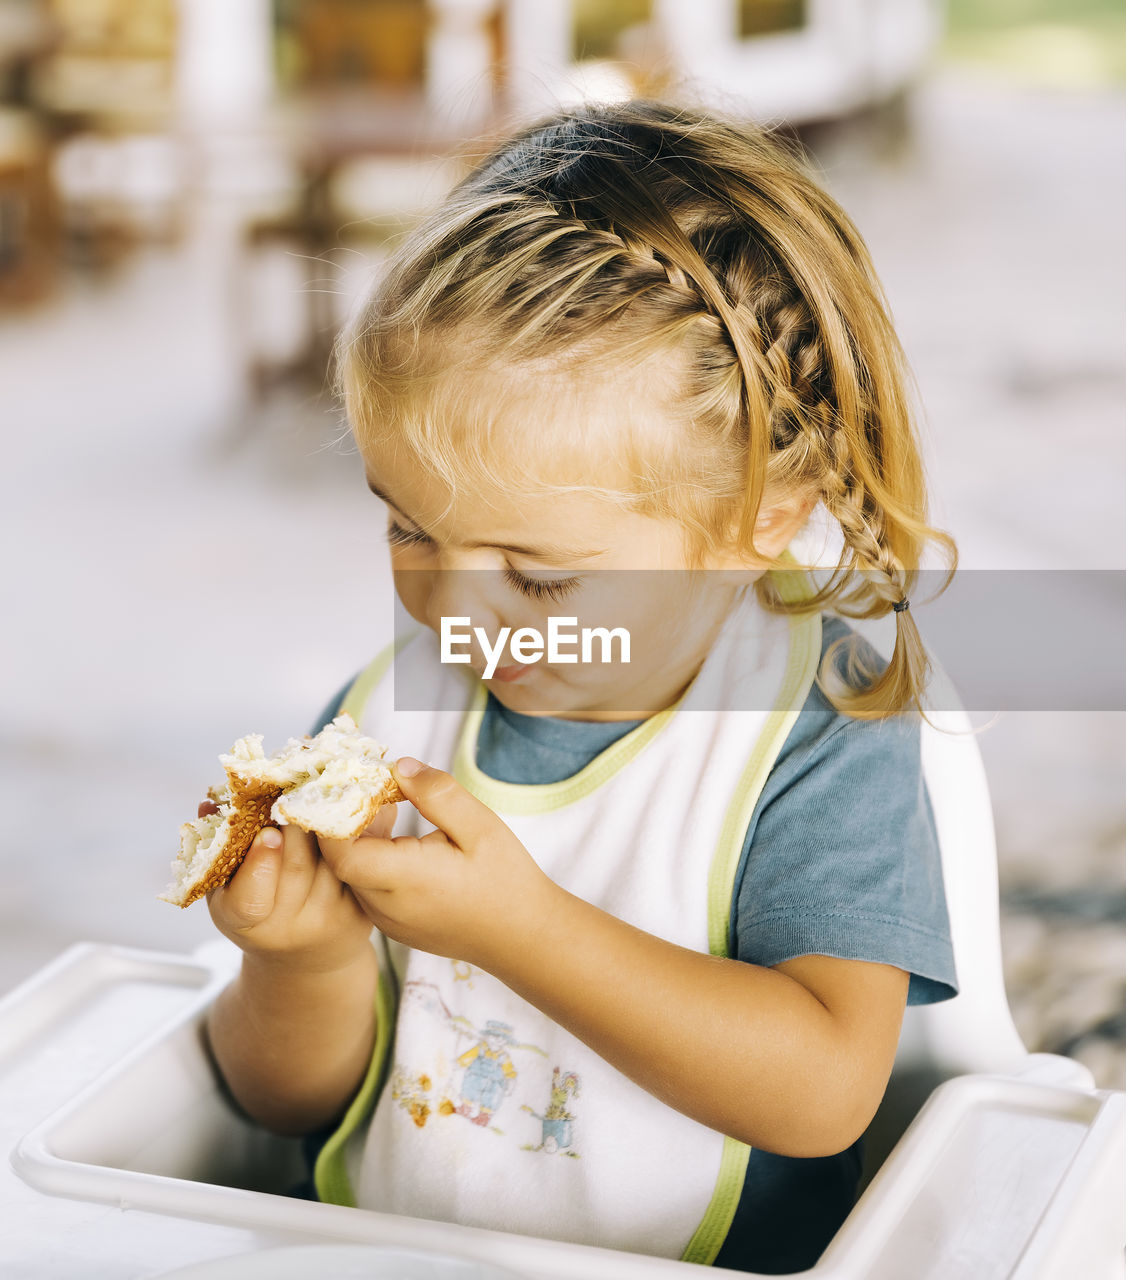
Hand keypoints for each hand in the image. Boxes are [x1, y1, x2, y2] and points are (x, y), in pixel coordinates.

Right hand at [205, 800, 390, 974]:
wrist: (307, 952)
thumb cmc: (260, 905)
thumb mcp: (228, 887)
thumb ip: (219, 847)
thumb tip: (209, 802)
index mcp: (244, 922)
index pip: (250, 901)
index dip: (260, 866)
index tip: (267, 833)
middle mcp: (290, 928)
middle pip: (298, 868)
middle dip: (297, 822)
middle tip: (297, 783)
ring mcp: (329, 919)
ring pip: (331, 861)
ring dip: (328, 819)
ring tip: (322, 785)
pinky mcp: (362, 911)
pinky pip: (357, 861)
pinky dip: (355, 829)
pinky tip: (349, 802)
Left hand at [317, 759, 556, 969]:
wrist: (522, 938)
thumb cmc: (507, 881)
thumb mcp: (480, 826)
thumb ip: (437, 793)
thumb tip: (398, 767)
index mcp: (406, 879)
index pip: (340, 852)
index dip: (333, 817)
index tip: (349, 784)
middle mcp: (387, 906)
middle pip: (341, 859)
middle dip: (346, 819)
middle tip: (371, 787)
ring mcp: (387, 921)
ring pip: (351, 873)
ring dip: (359, 839)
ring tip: (387, 808)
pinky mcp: (394, 926)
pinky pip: (367, 888)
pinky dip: (372, 860)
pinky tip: (400, 841)